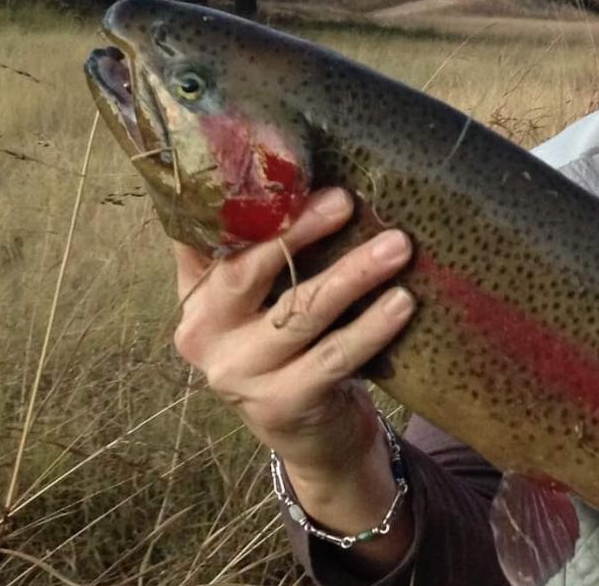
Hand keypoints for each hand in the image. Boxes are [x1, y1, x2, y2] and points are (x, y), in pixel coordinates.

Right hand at [170, 187, 414, 499]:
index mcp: (195, 296)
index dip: (241, 203)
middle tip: (346, 200)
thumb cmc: (294, 343)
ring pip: (298, 313)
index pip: (207, 239)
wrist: (311, 433)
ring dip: (352, 275)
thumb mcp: (267, 297)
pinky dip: (371, 328)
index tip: (281, 165)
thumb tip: (293, 165)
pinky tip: (402, 303)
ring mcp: (238, 375)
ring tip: (398, 246)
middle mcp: (202, 335)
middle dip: (298, 230)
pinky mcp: (281, 405)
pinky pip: (333, 357)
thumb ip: (263, 246)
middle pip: (246, 271)